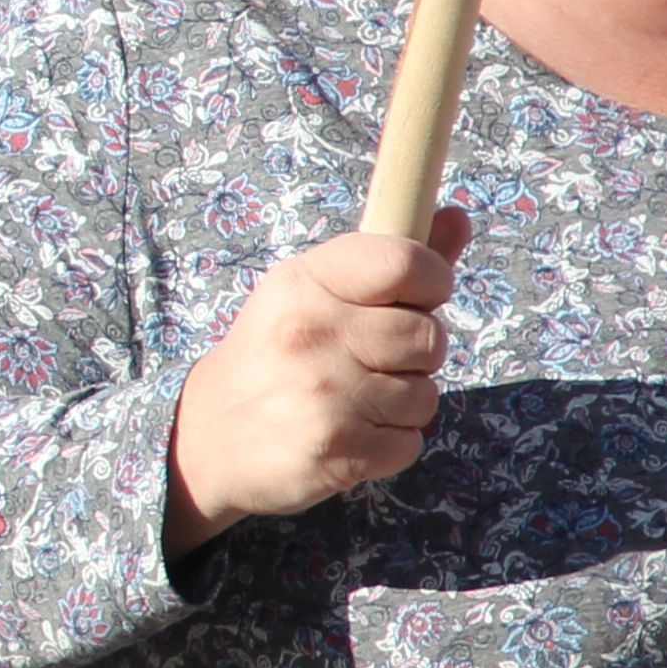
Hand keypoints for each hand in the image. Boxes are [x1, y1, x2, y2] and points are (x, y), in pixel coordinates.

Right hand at [166, 208, 462, 556]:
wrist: (208, 436)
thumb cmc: (270, 356)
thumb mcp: (310, 293)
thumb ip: (388, 261)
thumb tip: (458, 218)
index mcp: (305, 281)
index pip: (407, 263)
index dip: (431, 281)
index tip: (414, 296)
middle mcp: (313, 332)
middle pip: (429, 337)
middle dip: (413, 354)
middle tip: (368, 359)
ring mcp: (326, 394)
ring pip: (425, 395)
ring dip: (399, 404)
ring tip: (351, 399)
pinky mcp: (338, 449)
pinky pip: (409, 443)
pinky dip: (386, 444)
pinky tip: (347, 433)